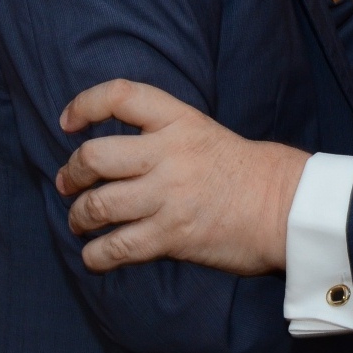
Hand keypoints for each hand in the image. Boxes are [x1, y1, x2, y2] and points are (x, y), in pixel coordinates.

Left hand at [55, 79, 308, 275]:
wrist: (285, 207)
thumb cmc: (246, 171)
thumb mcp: (205, 134)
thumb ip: (162, 136)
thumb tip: (113, 158)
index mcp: (180, 121)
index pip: (121, 96)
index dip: (85, 104)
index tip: (68, 122)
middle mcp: (170, 154)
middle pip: (94, 156)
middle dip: (72, 174)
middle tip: (70, 184)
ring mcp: (169, 196)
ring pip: (97, 205)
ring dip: (78, 217)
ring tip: (80, 222)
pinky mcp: (171, 236)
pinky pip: (114, 248)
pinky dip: (95, 256)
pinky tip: (96, 255)